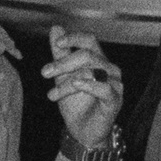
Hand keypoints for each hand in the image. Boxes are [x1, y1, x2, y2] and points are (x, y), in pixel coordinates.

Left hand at [43, 25, 122, 151]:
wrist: (82, 132)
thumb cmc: (76, 104)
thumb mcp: (63, 77)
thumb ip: (61, 54)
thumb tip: (55, 28)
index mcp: (98, 60)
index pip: (89, 40)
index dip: (74, 38)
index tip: (56, 44)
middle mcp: (109, 69)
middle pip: (87, 55)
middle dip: (63, 63)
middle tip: (44, 73)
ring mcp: (114, 84)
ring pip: (91, 71)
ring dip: (67, 81)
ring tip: (52, 95)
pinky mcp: (115, 100)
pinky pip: (105, 88)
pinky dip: (89, 85)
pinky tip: (75, 85)